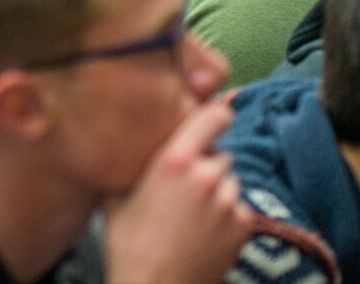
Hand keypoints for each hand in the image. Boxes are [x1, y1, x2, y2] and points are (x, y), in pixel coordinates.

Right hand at [103, 95, 253, 283]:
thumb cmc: (128, 245)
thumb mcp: (117, 197)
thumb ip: (131, 165)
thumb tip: (124, 145)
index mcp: (175, 160)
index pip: (213, 116)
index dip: (216, 113)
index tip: (214, 115)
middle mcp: (208, 175)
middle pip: (220, 154)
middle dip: (207, 164)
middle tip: (185, 186)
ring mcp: (230, 202)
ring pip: (230, 181)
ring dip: (218, 190)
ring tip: (193, 213)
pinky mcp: (243, 226)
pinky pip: (239, 208)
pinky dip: (228, 215)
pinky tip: (205, 231)